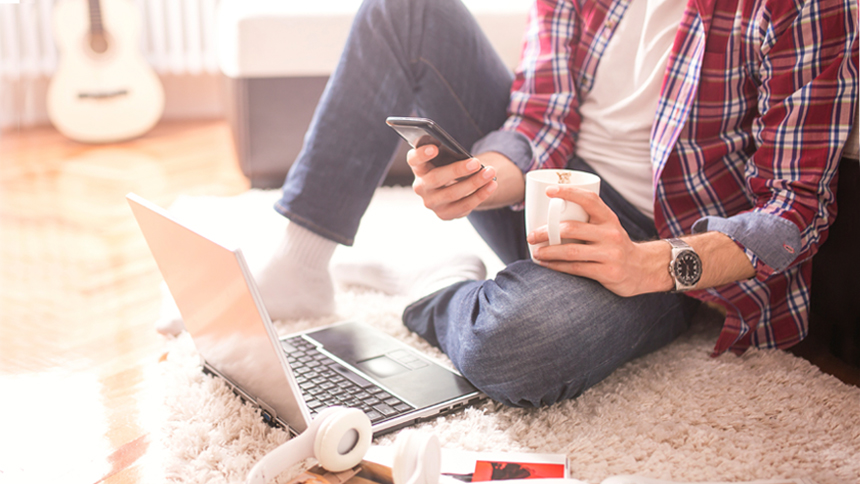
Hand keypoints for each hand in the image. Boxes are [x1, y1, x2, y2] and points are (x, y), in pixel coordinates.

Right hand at [408, 145, 497, 219]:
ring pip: (452, 194)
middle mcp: (421, 186)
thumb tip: (470, 160)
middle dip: (457, 170)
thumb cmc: (449, 167)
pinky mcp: (444, 214)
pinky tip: (491, 186)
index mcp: (418, 168)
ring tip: (490, 172)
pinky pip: (463, 206)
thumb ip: (449, 156)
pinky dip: (480, 195)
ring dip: (474, 183)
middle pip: (436, 178)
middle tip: (476, 163)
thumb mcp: (445, 160)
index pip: (414, 160)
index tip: (435, 148)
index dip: (421, 154)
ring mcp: (431, 202)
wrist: (452, 188)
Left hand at [527, 185, 668, 296]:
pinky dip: (557, 266)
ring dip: (548, 252)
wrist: (642, 270)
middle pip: (571, 228)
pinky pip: (576, 268)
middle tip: (531, 236)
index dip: (568, 192)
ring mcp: (611, 254)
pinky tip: (547, 265)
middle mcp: (611, 234)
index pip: (589, 199)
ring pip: (570, 251)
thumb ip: (588, 221)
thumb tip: (549, 216)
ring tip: (536, 252)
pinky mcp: (608, 272)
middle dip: (546, 232)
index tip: (548, 191)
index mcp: (609, 219)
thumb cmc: (615, 246)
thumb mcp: (608, 228)